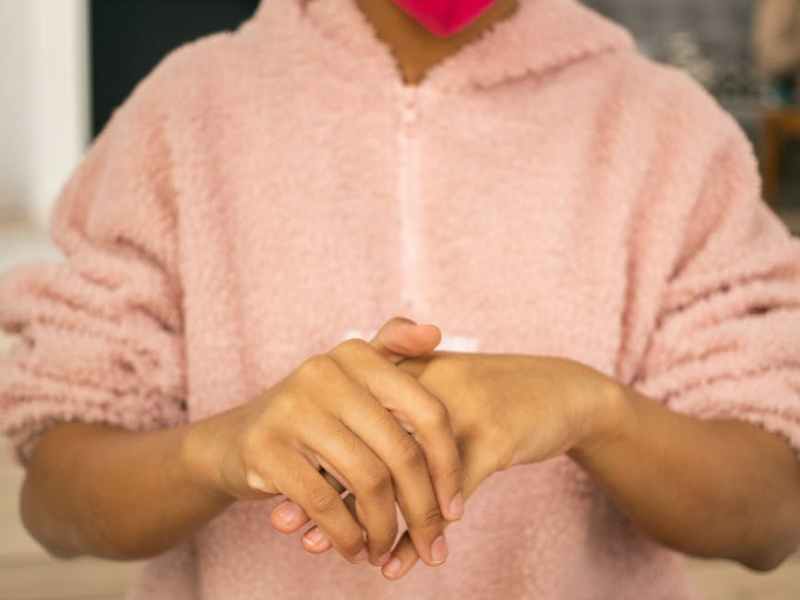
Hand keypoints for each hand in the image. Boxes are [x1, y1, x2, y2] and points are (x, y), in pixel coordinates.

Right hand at [181, 317, 463, 567]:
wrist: (235, 440)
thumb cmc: (313, 417)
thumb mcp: (351, 379)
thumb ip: (393, 351)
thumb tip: (436, 332)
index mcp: (357, 355)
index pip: (427, 411)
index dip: (448, 465)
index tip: (454, 508)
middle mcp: (325, 372)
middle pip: (401, 451)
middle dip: (422, 508)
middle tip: (430, 544)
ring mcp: (293, 408)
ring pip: (367, 480)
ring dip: (383, 528)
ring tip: (384, 550)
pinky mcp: (265, 447)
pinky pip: (324, 502)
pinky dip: (345, 534)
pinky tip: (353, 549)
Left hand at [276, 351, 621, 578]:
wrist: (561, 391)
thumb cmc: (492, 396)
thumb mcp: (442, 390)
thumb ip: (394, 414)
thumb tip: (343, 461)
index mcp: (408, 372)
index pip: (348, 417)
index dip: (314, 456)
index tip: (279, 493)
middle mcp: (426, 386)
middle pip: (365, 444)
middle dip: (328, 490)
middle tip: (292, 529)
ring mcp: (460, 411)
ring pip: (404, 475)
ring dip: (373, 519)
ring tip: (349, 555)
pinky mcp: (493, 438)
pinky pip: (451, 494)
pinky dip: (425, 530)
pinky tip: (407, 558)